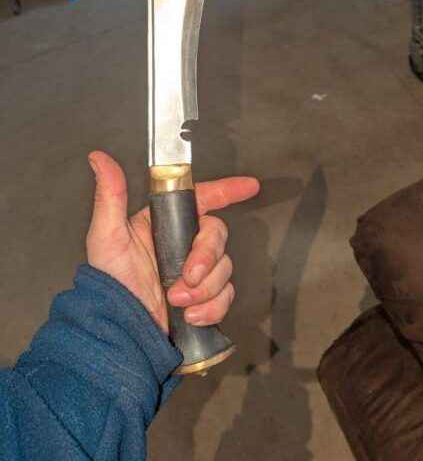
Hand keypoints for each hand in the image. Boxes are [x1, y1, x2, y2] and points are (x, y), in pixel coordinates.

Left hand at [86, 151, 258, 332]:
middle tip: (188, 275)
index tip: (249, 186)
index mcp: (163, 224)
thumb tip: (100, 159)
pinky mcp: (204, 299)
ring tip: (178, 301)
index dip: (227, 190)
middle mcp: (182, 245)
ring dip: (204, 288)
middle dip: (207, 257)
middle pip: (217, 234)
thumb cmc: (109, 285)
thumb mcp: (107, 237)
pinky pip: (226, 296)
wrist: (120, 335)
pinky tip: (191, 316)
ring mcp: (195, 273)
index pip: (201, 199)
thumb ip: (110, 197)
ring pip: (224, 267)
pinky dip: (211, 307)